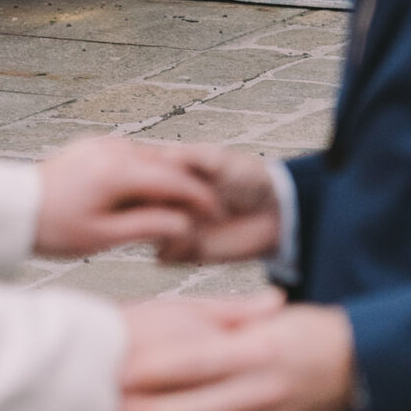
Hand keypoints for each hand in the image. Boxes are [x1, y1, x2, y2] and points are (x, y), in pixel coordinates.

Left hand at [34, 136, 224, 258]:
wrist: (14, 208)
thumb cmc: (55, 228)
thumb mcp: (104, 237)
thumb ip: (148, 227)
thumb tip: (184, 225)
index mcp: (119, 171)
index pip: (175, 180)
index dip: (201, 198)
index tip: (218, 214)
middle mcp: (114, 149)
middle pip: (166, 165)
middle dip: (189, 187)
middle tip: (209, 211)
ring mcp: (103, 144)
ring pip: (149, 158)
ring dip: (169, 179)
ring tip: (183, 208)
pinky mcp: (94, 146)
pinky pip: (132, 156)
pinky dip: (147, 173)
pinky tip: (150, 194)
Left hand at [118, 301, 358, 410]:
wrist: (364, 371)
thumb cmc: (315, 334)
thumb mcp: (275, 317)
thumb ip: (234, 317)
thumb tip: (191, 318)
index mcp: (257, 352)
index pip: (198, 362)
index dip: (157, 368)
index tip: (122, 366)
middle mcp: (259, 391)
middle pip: (190, 410)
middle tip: (105, 403)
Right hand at [146, 145, 284, 263]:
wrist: (275, 212)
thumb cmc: (249, 178)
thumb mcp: (220, 159)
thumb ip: (192, 156)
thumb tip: (162, 155)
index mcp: (170, 173)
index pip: (139, 175)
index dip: (142, 177)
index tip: (157, 179)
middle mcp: (166, 201)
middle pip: (134, 206)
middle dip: (144, 206)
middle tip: (168, 203)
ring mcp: (173, 226)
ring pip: (143, 231)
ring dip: (156, 228)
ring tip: (184, 222)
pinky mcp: (185, 251)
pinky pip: (163, 255)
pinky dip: (171, 248)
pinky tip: (190, 239)